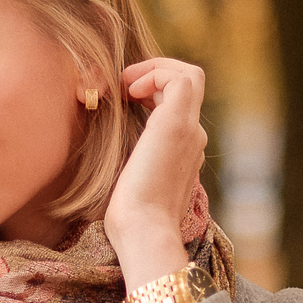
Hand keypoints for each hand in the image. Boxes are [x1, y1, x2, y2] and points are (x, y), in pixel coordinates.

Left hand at [104, 56, 207, 293]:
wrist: (143, 232)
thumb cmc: (129, 217)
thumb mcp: (130, 180)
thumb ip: (131, 161)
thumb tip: (110, 151)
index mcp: (183, 151)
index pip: (181, 104)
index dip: (156, 89)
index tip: (126, 99)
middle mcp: (193, 137)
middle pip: (190, 84)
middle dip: (156, 74)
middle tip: (125, 86)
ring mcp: (189, 130)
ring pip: (190, 76)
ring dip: (154, 70)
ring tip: (126, 85)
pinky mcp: (177, 124)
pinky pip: (179, 79)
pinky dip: (153, 74)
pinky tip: (129, 91)